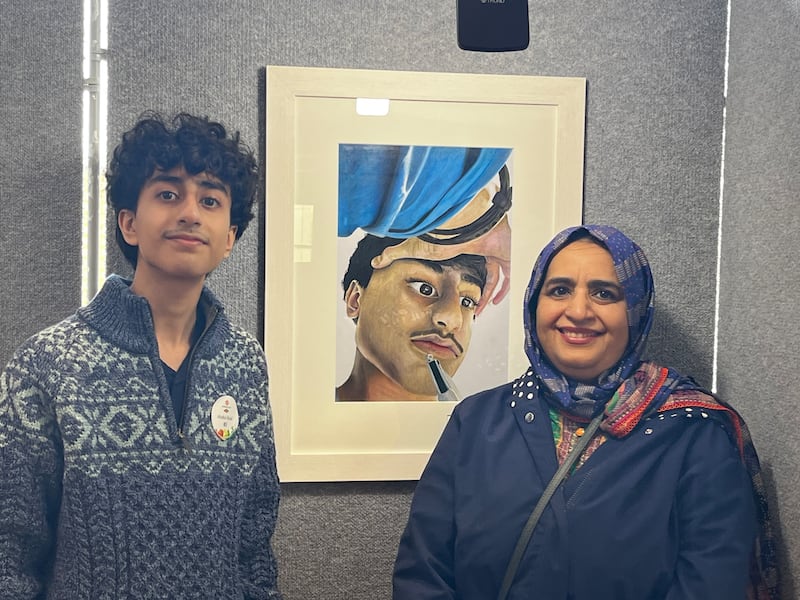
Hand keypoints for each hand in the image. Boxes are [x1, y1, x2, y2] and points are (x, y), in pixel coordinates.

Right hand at [371, 216, 510, 315]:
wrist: (468, 222)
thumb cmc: (444, 233)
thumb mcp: (416, 247)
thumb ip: (396, 253)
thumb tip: (374, 262)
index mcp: (459, 248)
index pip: (459, 268)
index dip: (456, 284)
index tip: (451, 300)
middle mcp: (477, 249)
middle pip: (476, 274)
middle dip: (472, 293)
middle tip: (467, 309)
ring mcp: (492, 251)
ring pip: (492, 278)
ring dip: (486, 295)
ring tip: (479, 311)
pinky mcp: (505, 254)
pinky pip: (507, 276)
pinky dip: (502, 290)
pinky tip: (493, 302)